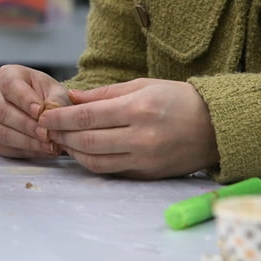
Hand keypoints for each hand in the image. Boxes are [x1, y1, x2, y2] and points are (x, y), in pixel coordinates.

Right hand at [0, 64, 68, 157]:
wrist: (48, 113)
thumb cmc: (50, 97)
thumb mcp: (58, 92)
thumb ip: (55, 101)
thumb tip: (49, 114)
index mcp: (7, 75)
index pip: (10, 85)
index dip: (24, 99)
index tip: (40, 111)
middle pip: (2, 111)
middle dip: (27, 125)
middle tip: (46, 133)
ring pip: (2, 132)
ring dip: (28, 141)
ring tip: (49, 145)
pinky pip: (6, 147)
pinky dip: (26, 151)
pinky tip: (43, 149)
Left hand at [38, 78, 219, 178]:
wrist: (217, 127)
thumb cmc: (178, 99)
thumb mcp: (142, 85)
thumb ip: (104, 94)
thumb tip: (71, 98)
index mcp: (138, 109)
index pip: (87, 117)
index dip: (59, 118)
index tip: (43, 115)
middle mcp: (141, 137)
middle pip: (87, 141)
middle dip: (61, 136)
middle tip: (46, 129)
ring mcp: (145, 159)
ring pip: (96, 161)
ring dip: (73, 152)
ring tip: (61, 141)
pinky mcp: (148, 175)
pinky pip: (112, 171)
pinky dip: (92, 162)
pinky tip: (82, 152)